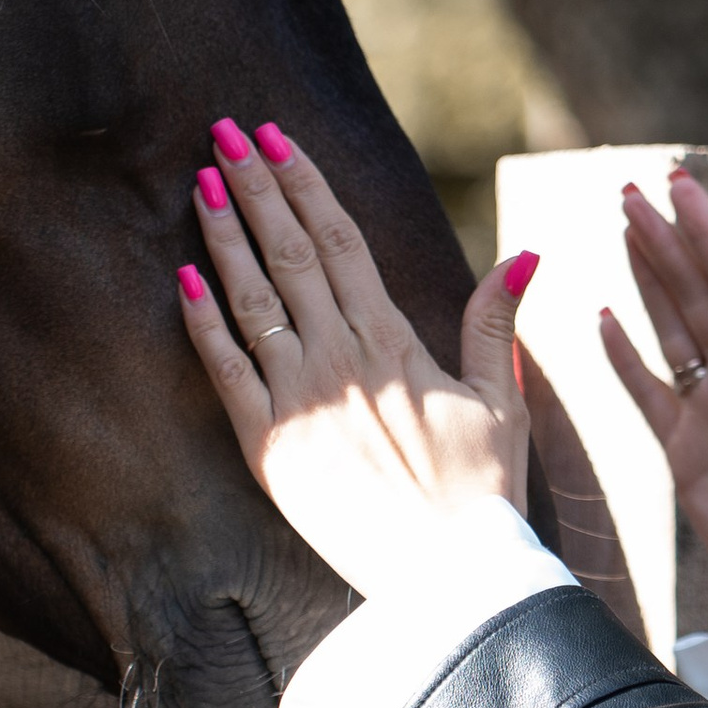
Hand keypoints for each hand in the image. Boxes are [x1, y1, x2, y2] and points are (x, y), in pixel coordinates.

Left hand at [174, 120, 532, 600]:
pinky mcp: (268, 446)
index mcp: (394, 341)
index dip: (304, 183)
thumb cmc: (483, 494)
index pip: (340, 241)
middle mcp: (340, 358)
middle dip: (253, 186)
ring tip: (199, 182)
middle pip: (288, 253)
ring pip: (250, 298)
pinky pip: (224, 370)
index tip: (276, 137)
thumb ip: (496, 323)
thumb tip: (524, 255)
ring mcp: (299, 400)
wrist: (452, 576)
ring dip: (222, 236)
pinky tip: (183, 277)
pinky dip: (201, 321)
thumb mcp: (502, 401)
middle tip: (223, 131)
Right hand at [606, 169, 707, 606]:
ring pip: (670, 332)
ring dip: (645, 281)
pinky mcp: (683, 456)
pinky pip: (646, 395)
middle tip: (631, 188)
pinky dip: (623, 359)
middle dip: (666, 243)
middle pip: (697, 298)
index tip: (682, 186)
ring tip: (620, 228)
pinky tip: (603, 319)